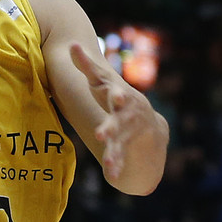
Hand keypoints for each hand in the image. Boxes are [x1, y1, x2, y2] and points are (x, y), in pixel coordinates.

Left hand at [68, 42, 158, 187]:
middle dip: (113, 127)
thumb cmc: (115, 97)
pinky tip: (112, 177)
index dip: (118, 95)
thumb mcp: (103, 81)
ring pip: (121, 143)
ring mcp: (129, 134)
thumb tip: (72, 44)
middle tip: (102, 135)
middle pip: (120, 121)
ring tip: (108, 164)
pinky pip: (121, 159)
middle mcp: (128, 115)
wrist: (148, 125)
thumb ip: (88, 66)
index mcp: (121, 96)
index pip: (118, 94)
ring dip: (114, 153)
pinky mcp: (126, 150)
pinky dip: (116, 167)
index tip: (118, 98)